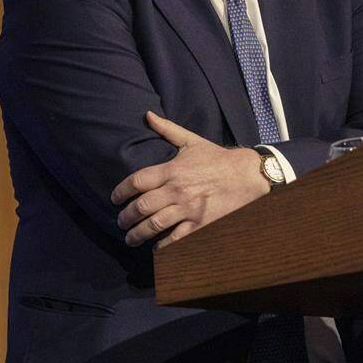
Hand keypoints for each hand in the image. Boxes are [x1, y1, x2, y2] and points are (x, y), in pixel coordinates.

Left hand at [111, 111, 268, 247]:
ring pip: (154, 225)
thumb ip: (167, 129)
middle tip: (121, 222)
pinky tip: (156, 247)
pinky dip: (162, 246)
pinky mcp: (200, 223)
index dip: (121, 191)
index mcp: (172, 170)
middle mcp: (177, 190)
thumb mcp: (192, 141)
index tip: (114, 199)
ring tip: (131, 238)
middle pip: (141, 206)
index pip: (137, 181)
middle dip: (126, 217)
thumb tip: (147, 115)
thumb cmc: (218, 158)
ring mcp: (188, 208)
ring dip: (138, 234)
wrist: (247, 174)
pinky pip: (176, 239)